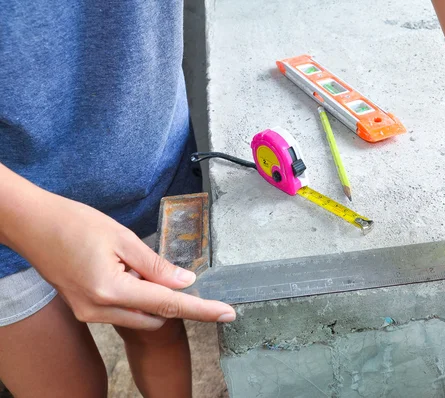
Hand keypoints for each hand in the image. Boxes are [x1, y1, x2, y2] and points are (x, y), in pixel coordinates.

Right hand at [2, 183, 235, 329]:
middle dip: (170, 297)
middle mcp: (100, 311)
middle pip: (156, 315)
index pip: (170, 305)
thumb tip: (186, 282)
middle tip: (165, 268)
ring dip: (150, 296)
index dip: (203, 310)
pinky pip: (122, 311)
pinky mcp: (84, 310)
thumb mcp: (122, 238)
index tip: (228, 313)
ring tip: (132, 262)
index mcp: (112, 291)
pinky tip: (123, 270)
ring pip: (140, 315)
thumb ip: (157, 265)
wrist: (31, 225)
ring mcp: (89, 314)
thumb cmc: (74, 223)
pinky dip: (134, 295)